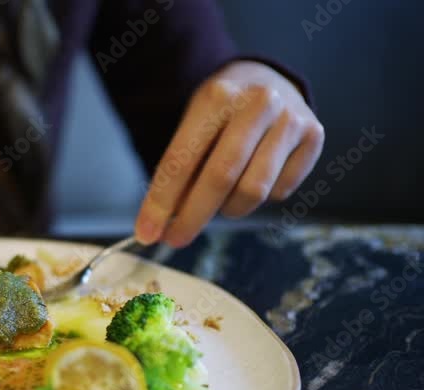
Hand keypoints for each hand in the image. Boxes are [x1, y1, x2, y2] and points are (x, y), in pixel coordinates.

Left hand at [134, 61, 324, 246]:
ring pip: (253, 190)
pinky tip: (252, 179)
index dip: (162, 201)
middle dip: (192, 216)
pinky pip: (280, 190)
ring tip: (219, 201)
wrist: (268, 79)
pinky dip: (259, 198)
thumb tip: (158, 225)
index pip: (183, 159)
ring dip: (228, 209)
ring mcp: (290, 118)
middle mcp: (258, 103)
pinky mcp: (314, 135)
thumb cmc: (220, 114)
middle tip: (175, 239)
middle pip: (220, 178)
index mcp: (217, 96)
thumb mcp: (193, 127)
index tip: (147, 232)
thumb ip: (178, 171)